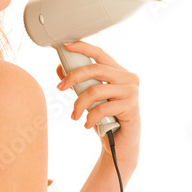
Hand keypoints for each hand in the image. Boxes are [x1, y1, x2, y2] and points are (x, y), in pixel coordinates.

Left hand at [55, 40, 140, 164]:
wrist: (121, 145)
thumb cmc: (107, 119)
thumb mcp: (90, 99)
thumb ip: (79, 83)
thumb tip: (60, 68)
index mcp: (119, 72)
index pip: (101, 54)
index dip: (83, 48)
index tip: (66, 46)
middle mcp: (128, 78)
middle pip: (96, 69)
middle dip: (74, 77)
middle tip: (60, 88)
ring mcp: (131, 92)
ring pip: (96, 90)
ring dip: (79, 104)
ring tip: (74, 116)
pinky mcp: (131, 106)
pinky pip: (102, 108)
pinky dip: (90, 117)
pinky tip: (87, 125)